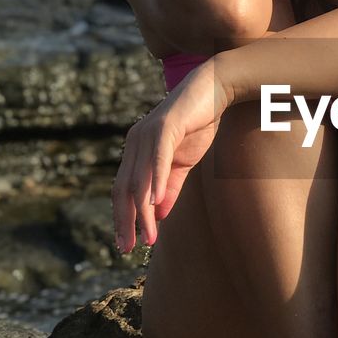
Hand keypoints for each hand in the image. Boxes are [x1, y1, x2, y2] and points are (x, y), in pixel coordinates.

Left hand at [112, 58, 231, 252]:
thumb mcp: (183, 163)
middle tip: (128, 248)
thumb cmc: (199, 124)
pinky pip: (157, 158)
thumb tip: (157, 214)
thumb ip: (169, 187)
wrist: (215, 90)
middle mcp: (134, 142)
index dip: (123, 218)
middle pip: (123, 188)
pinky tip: (156, 202)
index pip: (122, 190)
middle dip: (125, 220)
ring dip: (141, 211)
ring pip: (139, 179)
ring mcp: (146, 133)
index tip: (127, 244)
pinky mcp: (164, 126)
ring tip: (147, 236)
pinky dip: (156, 181)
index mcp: (136, 151)